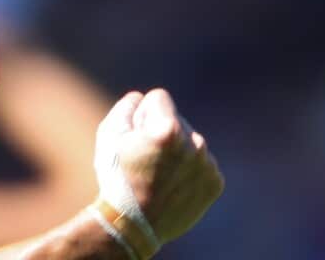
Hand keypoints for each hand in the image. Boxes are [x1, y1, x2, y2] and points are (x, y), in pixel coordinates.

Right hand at [94, 88, 222, 243]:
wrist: (133, 227)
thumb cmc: (117, 179)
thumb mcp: (109, 136)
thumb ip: (126, 107)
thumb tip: (140, 98)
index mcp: (168, 129)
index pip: (158, 98)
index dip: (141, 114)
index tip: (136, 136)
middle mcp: (194, 143)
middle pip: (177, 120)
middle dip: (162, 132)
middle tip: (145, 161)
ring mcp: (207, 164)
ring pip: (190, 143)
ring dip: (177, 152)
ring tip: (159, 176)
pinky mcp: (215, 183)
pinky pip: (202, 164)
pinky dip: (189, 171)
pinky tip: (172, 186)